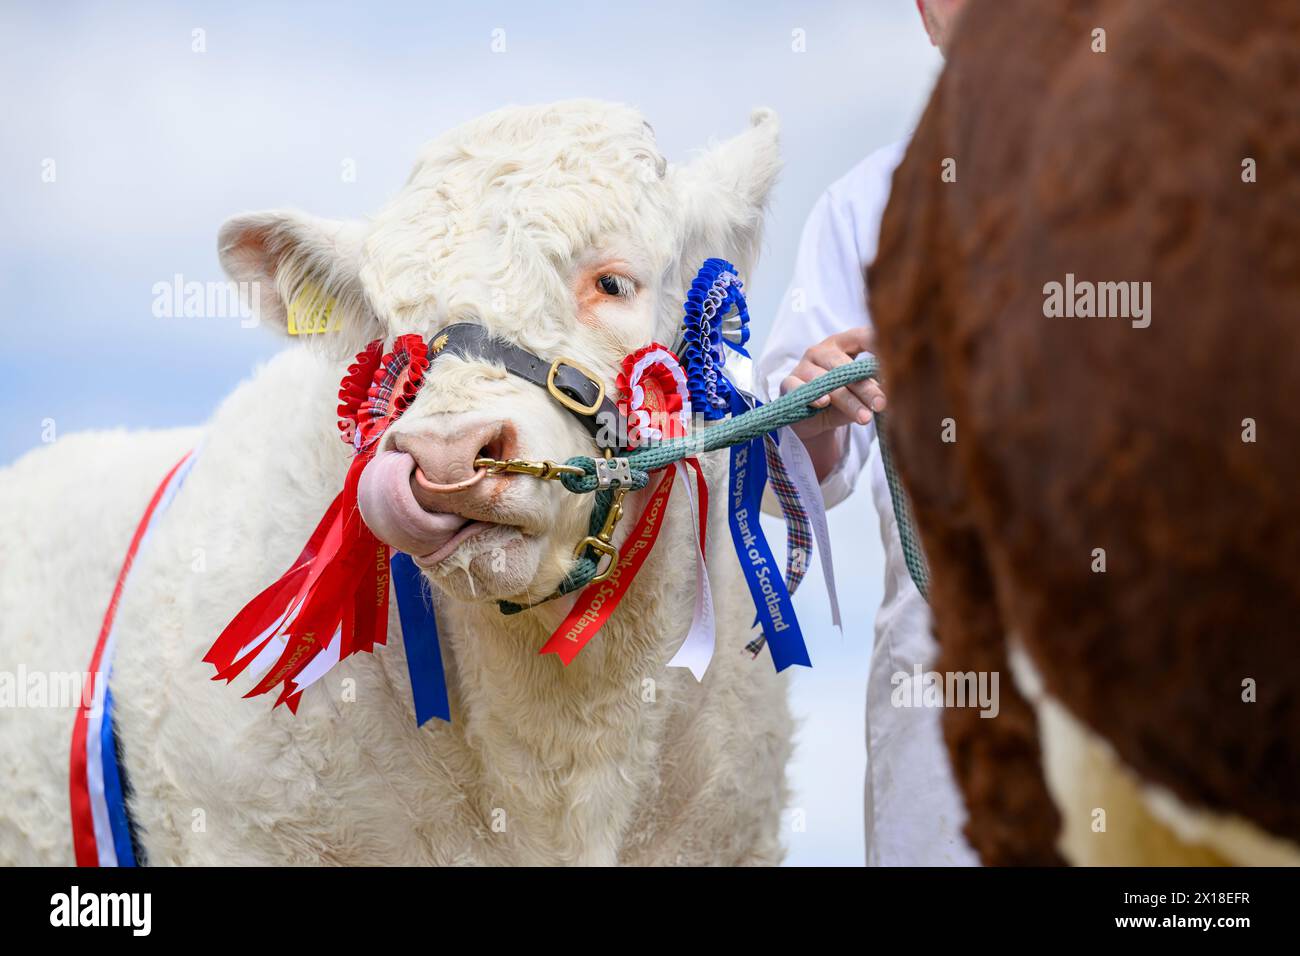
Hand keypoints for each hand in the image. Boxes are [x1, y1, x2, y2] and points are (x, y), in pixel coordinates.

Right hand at [782, 327, 884, 441]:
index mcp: (842, 344)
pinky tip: (823, 403)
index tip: (893, 356)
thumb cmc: (841, 399)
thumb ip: (873, 388)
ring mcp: (803, 366)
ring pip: (827, 382)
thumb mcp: (859, 393)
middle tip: (882, 404)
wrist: (813, 420)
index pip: (861, 337)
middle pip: (845, 366)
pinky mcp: (789, 383)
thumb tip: (895, 391)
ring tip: (864, 417)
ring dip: (847, 401)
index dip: (876, 343)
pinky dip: (812, 395)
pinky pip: (799, 387)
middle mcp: (822, 351)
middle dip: (866, 387)